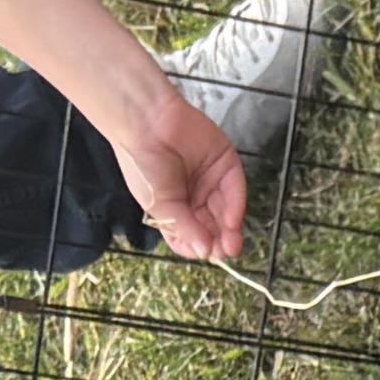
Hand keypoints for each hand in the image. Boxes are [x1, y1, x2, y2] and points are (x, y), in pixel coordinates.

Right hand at [102, 89, 246, 264]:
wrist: (147, 124)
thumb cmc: (144, 166)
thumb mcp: (161, 205)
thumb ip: (185, 229)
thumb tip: (204, 253)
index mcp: (175, 210)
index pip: (192, 236)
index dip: (200, 247)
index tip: (206, 255)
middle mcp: (195, 198)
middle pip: (213, 226)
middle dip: (220, 241)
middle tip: (225, 252)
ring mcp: (211, 181)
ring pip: (226, 211)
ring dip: (230, 229)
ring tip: (231, 244)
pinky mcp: (226, 164)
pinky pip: (234, 189)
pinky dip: (235, 207)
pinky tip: (232, 221)